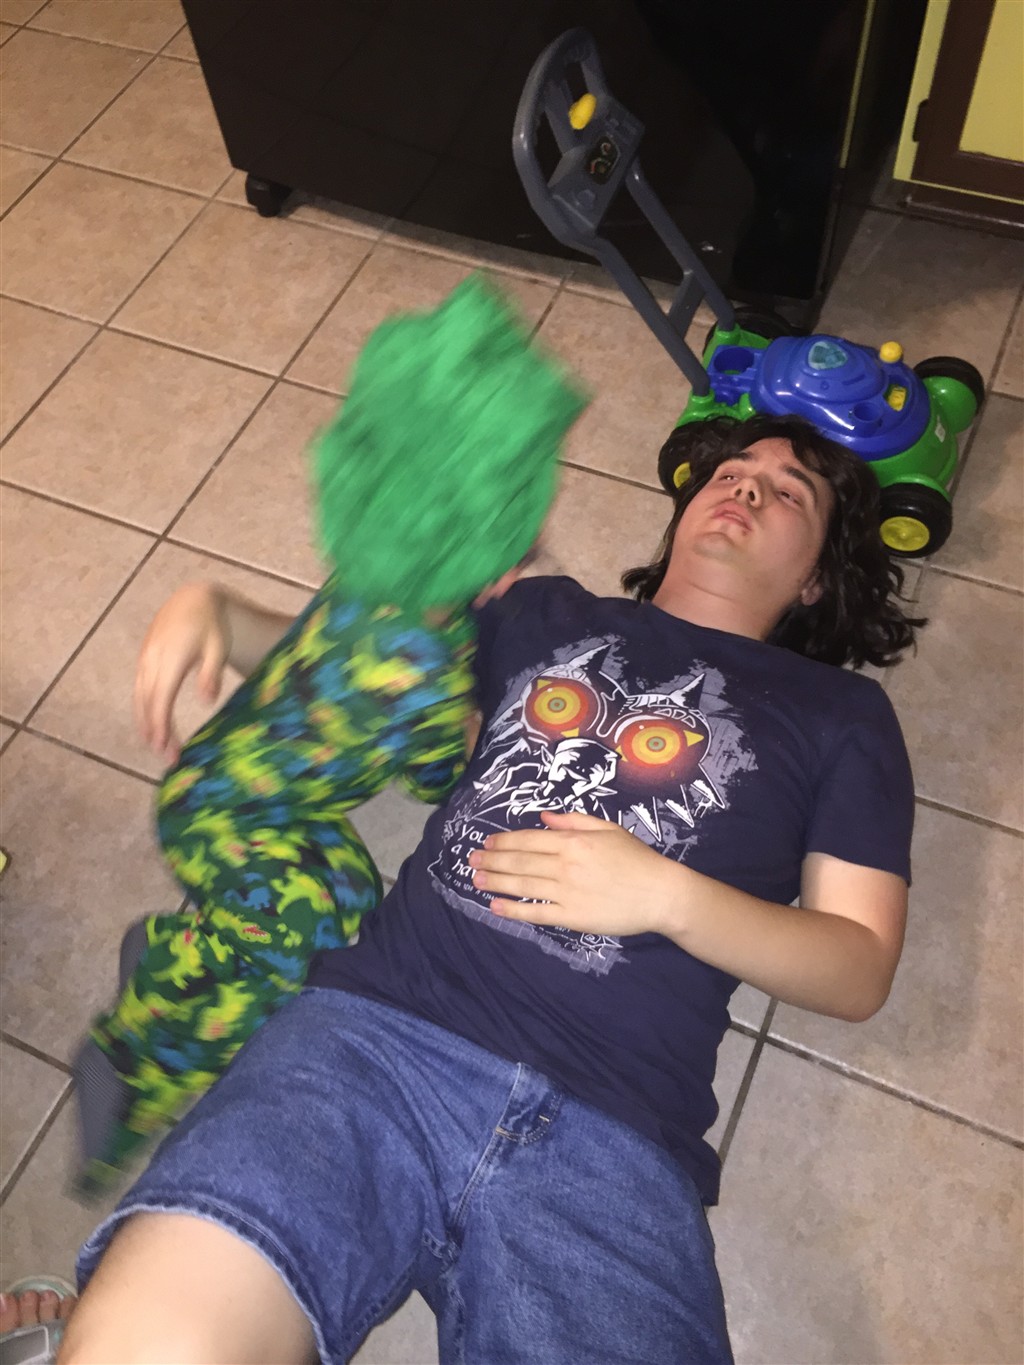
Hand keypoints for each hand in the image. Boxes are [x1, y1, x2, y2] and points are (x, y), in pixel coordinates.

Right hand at [134, 583, 230, 764]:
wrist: (193, 601)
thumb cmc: (211, 627)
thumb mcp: (218, 648)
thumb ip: (211, 674)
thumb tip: (207, 702)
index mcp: (172, 657)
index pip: (162, 697)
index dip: (161, 724)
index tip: (166, 747)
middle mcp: (153, 660)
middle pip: (148, 702)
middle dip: (155, 731)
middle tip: (167, 757)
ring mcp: (145, 659)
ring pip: (140, 696)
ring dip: (146, 723)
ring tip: (157, 747)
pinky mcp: (144, 659)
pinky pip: (139, 688)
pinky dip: (143, 709)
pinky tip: (150, 725)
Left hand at [468, 810, 684, 937]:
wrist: (660, 893)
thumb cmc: (637, 859)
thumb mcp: (608, 829)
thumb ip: (574, 821)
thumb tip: (543, 818)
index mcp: (573, 841)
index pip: (528, 840)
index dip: (504, 841)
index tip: (487, 842)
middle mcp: (564, 864)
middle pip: (519, 861)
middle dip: (492, 860)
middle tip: (471, 860)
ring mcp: (565, 892)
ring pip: (522, 884)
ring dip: (495, 881)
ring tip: (476, 879)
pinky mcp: (571, 917)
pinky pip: (535, 912)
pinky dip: (512, 909)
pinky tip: (495, 906)